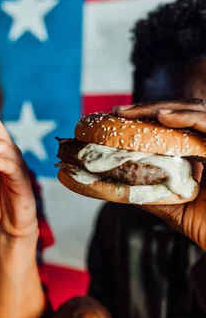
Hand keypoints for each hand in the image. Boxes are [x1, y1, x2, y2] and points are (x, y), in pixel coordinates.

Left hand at [114, 99, 205, 249]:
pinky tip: (162, 118)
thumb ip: (153, 195)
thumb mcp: (176, 208)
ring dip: (163, 108)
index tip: (121, 117)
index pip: (179, 126)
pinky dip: (187, 118)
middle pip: (187, 113)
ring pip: (198, 112)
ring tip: (132, 113)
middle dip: (150, 109)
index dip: (151, 117)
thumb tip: (120, 187)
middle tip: (120, 112)